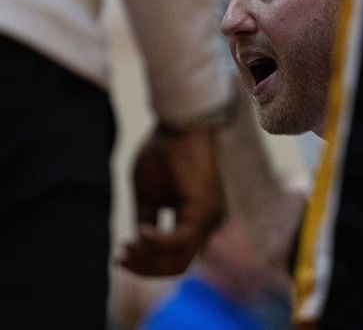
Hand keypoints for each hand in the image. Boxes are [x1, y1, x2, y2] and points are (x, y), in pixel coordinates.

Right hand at [120, 128, 222, 275]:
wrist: (178, 125)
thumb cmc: (164, 153)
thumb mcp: (148, 194)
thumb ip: (147, 219)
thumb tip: (138, 243)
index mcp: (197, 220)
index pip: (176, 258)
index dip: (147, 265)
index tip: (121, 256)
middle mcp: (208, 223)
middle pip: (178, 265)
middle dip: (146, 267)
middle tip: (121, 257)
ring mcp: (209, 218)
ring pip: (180, 258)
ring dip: (149, 257)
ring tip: (128, 245)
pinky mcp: (204, 209)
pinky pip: (181, 240)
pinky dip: (158, 242)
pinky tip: (141, 232)